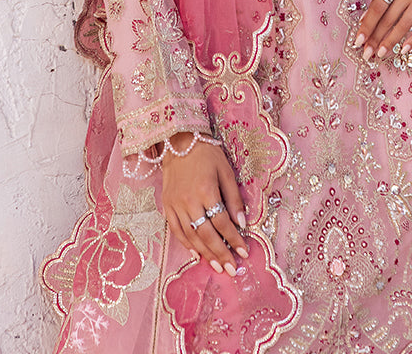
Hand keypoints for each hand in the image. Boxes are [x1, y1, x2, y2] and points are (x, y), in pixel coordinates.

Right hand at [161, 132, 247, 277]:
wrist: (179, 142)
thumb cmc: (207, 154)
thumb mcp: (226, 170)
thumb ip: (234, 198)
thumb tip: (243, 223)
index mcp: (206, 190)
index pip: (222, 222)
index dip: (234, 239)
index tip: (244, 252)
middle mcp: (189, 201)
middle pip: (206, 234)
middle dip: (220, 253)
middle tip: (231, 269)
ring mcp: (175, 205)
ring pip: (190, 236)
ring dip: (204, 254)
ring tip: (216, 266)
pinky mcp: (166, 206)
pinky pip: (176, 230)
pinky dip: (186, 244)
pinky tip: (197, 253)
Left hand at [354, 0, 411, 61]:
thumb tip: (365, 20)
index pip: (378, 6)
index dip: (367, 25)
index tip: (359, 40)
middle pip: (389, 17)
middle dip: (376, 38)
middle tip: (367, 53)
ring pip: (405, 24)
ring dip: (391, 41)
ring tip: (381, 53)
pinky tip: (404, 49)